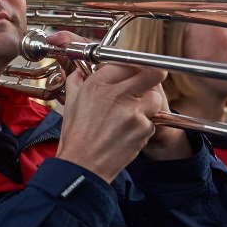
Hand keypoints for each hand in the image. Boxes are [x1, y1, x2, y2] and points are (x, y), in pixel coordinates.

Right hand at [47, 31, 191, 181]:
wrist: (83, 164)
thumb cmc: (76, 134)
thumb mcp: (71, 100)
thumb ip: (78, 79)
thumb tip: (82, 70)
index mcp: (98, 83)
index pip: (127, 61)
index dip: (133, 66)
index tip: (134, 70)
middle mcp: (117, 93)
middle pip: (152, 72)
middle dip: (153, 76)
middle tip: (150, 81)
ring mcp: (133, 111)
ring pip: (155, 98)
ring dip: (149, 104)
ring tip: (133, 114)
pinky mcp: (143, 128)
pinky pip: (151, 120)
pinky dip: (143, 126)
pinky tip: (128, 132)